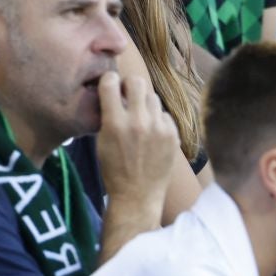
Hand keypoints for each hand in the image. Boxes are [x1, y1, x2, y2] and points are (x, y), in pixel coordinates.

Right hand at [96, 67, 178, 211]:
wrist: (137, 196)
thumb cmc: (114, 170)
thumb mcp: (102, 142)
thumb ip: (108, 116)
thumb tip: (115, 93)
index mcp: (115, 123)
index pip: (111, 83)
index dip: (109, 80)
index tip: (110, 85)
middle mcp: (138, 122)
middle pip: (137, 82)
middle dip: (130, 84)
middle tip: (127, 94)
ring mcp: (159, 128)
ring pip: (153, 97)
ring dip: (144, 103)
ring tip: (140, 117)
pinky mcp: (173, 135)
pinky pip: (165, 115)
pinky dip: (158, 120)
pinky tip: (152, 133)